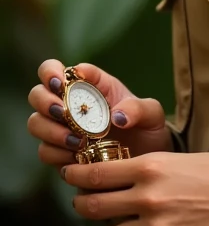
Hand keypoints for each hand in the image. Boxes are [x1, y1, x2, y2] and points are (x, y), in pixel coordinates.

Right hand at [27, 59, 171, 167]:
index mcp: (90, 85)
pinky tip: (76, 157)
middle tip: (63, 112)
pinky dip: (56, 153)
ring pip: (36, 123)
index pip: (58, 70)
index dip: (52, 71)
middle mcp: (70, 104)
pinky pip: (45, 152)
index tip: (61, 82)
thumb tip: (117, 117)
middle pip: (38, 94)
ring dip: (50, 130)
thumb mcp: (151, 114)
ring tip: (76, 140)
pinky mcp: (61, 154)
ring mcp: (62, 129)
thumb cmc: (147, 128)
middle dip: (45, 101)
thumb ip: (139, 109)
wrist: (147, 159)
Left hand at [64, 151, 208, 224]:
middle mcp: (148, 197)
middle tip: (80, 199)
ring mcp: (156, 225)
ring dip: (106, 223)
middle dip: (82, 203)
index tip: (71, 173)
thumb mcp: (184, 159)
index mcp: (152, 166)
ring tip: (107, 216)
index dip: (78, 175)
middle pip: (95, 205)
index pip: (98, 173)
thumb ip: (153, 169)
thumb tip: (130, 177)